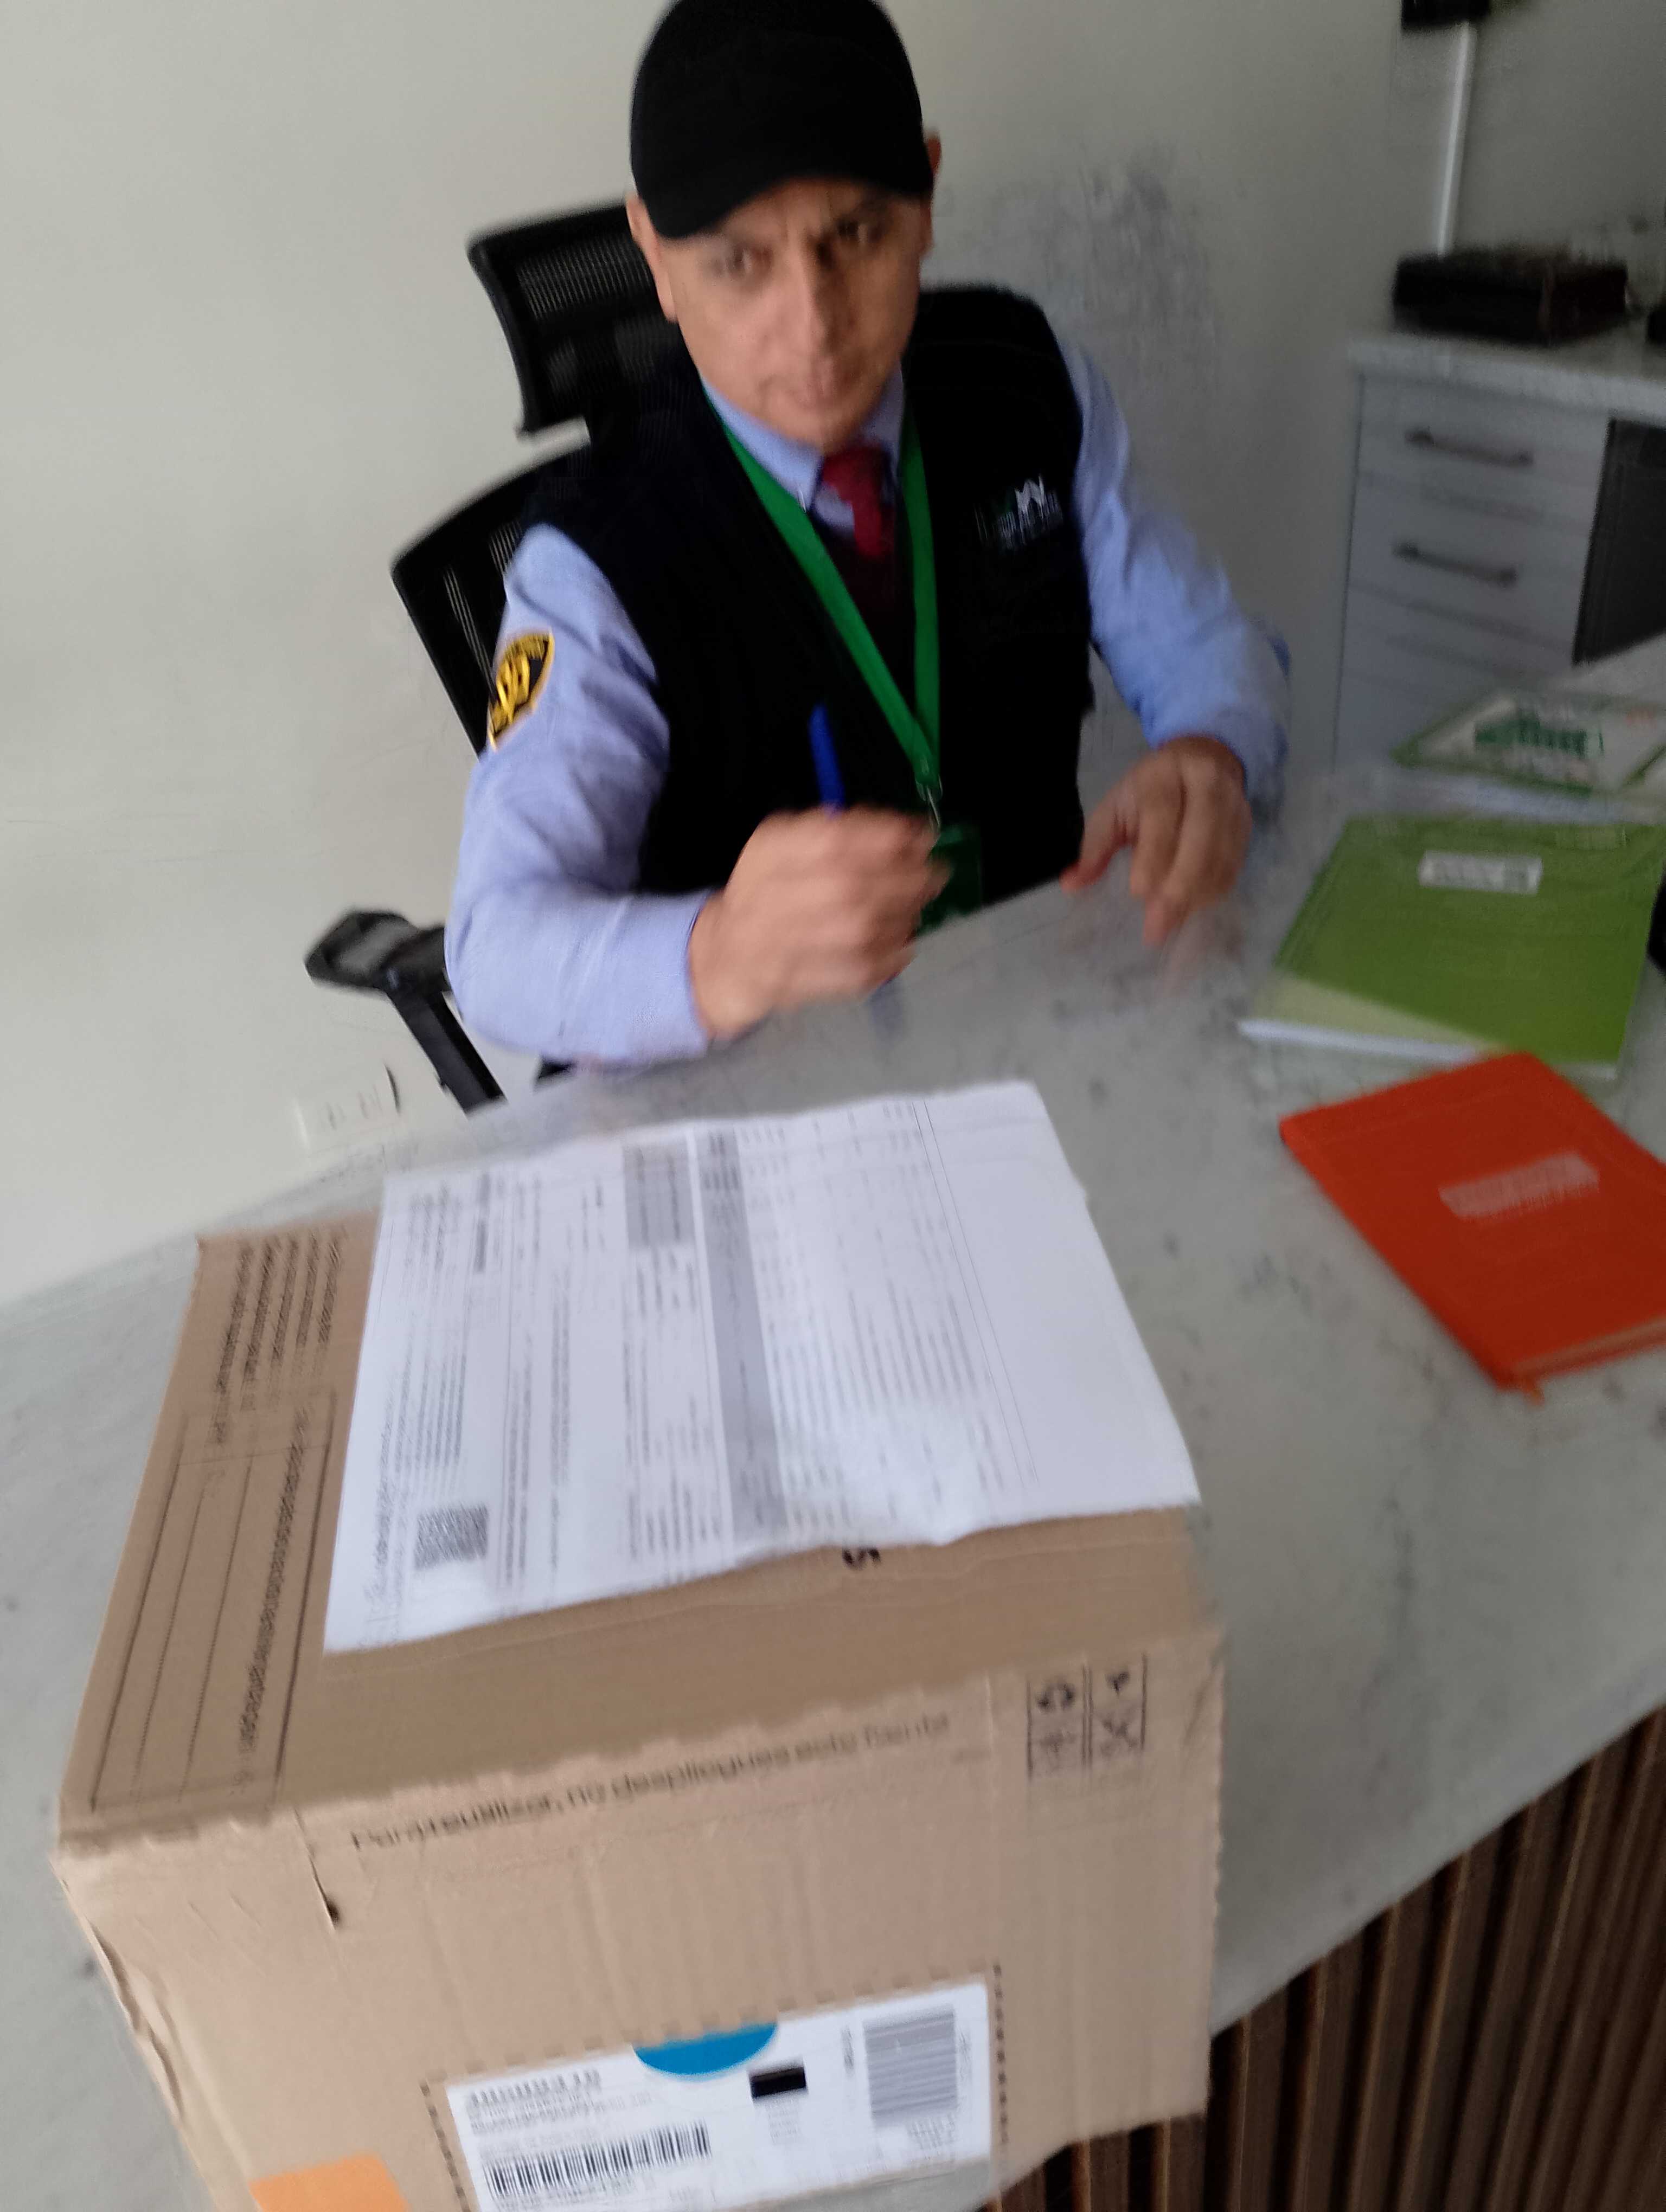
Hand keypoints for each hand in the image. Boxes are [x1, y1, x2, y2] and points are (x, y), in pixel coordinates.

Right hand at [689, 809, 946, 1038]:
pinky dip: (889, 959)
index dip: (886, 837)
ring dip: (902, 917)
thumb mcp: (787, 846)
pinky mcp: (794, 985)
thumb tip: (906, 833)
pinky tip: (903, 944)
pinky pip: (852, 974)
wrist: (725, 955)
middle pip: (848, 887)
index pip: (831, 840)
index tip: (924, 835)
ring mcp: (778, 946)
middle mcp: (767, 897)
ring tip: (920, 907)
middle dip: (906, 879)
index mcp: (768, 854)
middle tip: (936, 875)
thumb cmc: (768, 892)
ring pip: (855, 932)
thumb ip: (838, 832)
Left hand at [1061, 735, 1250, 944]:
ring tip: (1170, 924)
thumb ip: (1096, 845)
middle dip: (1180, 887)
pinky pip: (1233, 869)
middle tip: (1158, 926)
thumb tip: (1071, 884)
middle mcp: (1206, 787)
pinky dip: (1211, 894)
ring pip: (1221, 858)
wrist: (1204, 758)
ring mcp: (1233, 809)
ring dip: (1196, 897)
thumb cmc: (1149, 789)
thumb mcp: (1116, 806)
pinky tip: (1190, 911)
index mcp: (1166, 775)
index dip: (1153, 855)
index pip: (1163, 814)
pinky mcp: (1246, 830)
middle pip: (1202, 839)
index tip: (1139, 892)